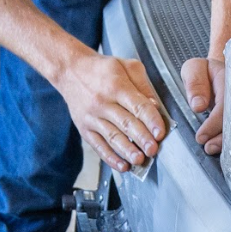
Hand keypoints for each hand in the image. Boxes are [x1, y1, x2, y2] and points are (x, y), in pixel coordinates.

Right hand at [58, 51, 166, 172]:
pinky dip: (110, 157)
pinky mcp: (84, 128)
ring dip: (127, 151)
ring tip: (139, 160)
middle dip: (141, 139)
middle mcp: (103, 102)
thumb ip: (143, 85)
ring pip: (112, 137)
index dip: (151, 120)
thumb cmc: (101, 69)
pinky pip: (98, 145)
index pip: (137, 106)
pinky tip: (122, 165)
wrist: (70, 70)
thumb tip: (155, 106)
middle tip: (153, 150)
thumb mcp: (126, 66)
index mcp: (116, 86)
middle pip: (126, 124)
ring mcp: (92, 117)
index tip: (160, 133)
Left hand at [182, 56, 226, 155]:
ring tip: (211, 149)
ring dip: (226, 141)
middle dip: (223, 137)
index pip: (225, 103)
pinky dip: (230, 141)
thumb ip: (194, 83)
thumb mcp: (194, 69)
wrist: (216, 71)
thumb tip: (198, 106)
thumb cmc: (205, 70)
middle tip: (209, 147)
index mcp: (230, 80)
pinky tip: (221, 148)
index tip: (202, 136)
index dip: (214, 122)